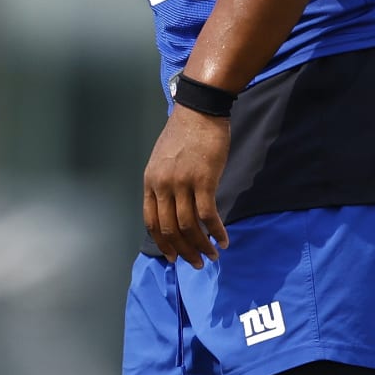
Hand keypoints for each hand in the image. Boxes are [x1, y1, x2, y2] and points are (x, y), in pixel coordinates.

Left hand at [142, 108, 230, 267]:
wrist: (199, 111)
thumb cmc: (184, 134)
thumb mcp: (163, 161)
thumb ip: (165, 184)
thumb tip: (174, 210)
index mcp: (150, 181)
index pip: (151, 222)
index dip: (163, 243)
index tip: (173, 257)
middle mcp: (162, 185)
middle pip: (169, 229)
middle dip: (184, 250)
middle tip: (196, 263)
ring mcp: (181, 183)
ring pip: (188, 226)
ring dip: (201, 245)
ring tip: (212, 256)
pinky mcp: (203, 180)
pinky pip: (208, 215)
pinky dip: (216, 232)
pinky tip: (223, 240)